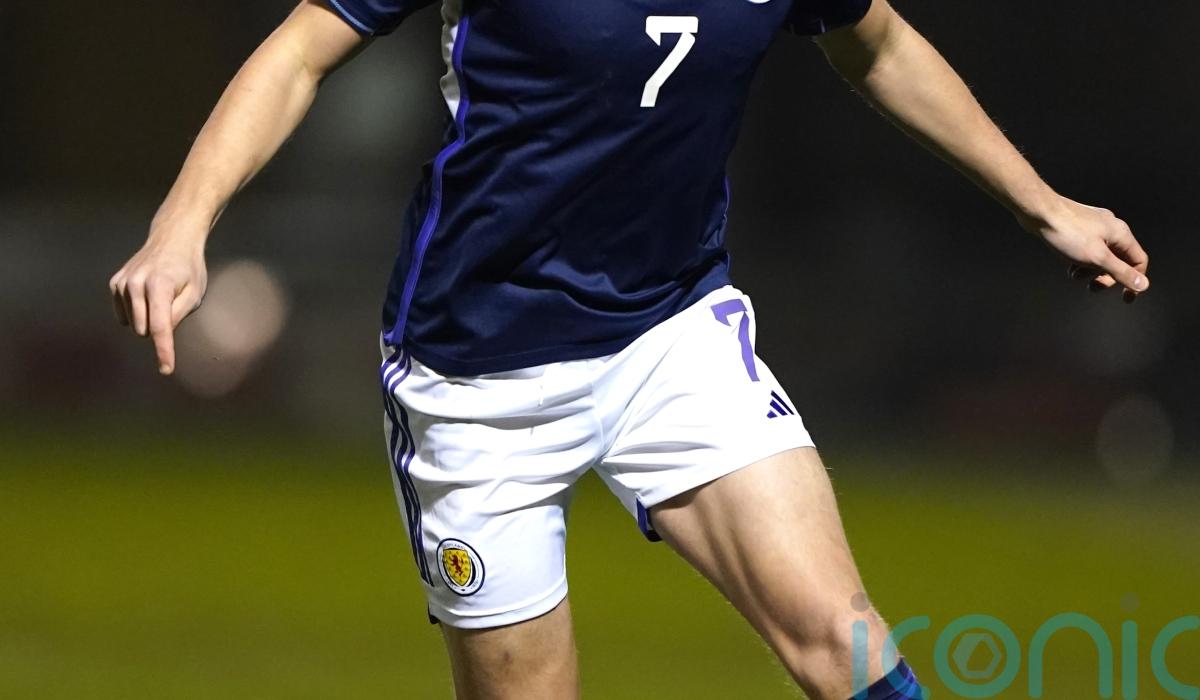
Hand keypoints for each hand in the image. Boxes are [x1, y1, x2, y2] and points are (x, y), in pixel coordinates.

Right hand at [109, 227, 207, 374]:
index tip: (167, 369)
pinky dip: (137, 313)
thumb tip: (160, 335)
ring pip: (134, 325)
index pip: (160, 327)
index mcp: (159, 285)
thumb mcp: (194, 293)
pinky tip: (147, 295)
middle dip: (160, 327)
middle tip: (173, 303)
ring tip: (161, 295)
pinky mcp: (114, 284)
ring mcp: (122, 283)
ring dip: (149, 319)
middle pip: (145, 330)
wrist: (172, 239)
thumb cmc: (188, 269)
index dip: (164, 350)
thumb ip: (178, 315)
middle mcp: (135, 284)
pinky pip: (124, 316)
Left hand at [1020, 196, 1149, 303]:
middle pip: (1119, 260)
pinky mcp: (1079, 227)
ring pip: (1101, 255)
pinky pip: (1087, 249)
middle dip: (1106, 277)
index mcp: (1121, 234)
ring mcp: (1095, 226)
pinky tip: (1069, 266)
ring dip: (1090, 271)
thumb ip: (1120, 272)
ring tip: (1074, 276)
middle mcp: (1111, 228)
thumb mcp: (1097, 258)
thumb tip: (1143, 285)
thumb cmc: (1068, 232)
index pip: (1138, 261)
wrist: (1039, 212)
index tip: (1125, 298)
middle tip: (1092, 288)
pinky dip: (1081, 261)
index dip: (1134, 281)